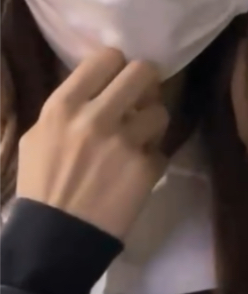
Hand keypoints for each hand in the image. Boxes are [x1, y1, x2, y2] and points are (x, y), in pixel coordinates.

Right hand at [15, 48, 168, 239]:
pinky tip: (134, 174)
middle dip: (146, 83)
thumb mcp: (39, 136)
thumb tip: (101, 84)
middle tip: (143, 95)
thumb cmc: (43, 183)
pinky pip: (161, 150)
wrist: (56, 235)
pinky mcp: (146, 166)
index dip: (118, 63)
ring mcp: (124, 142)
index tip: (120, 73)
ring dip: (153, 126)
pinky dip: (151, 161)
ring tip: (139, 141)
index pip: (106, 58)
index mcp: (64, 107)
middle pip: (143, 72)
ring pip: (161, 112)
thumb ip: (70, 108)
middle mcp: (96, 118)